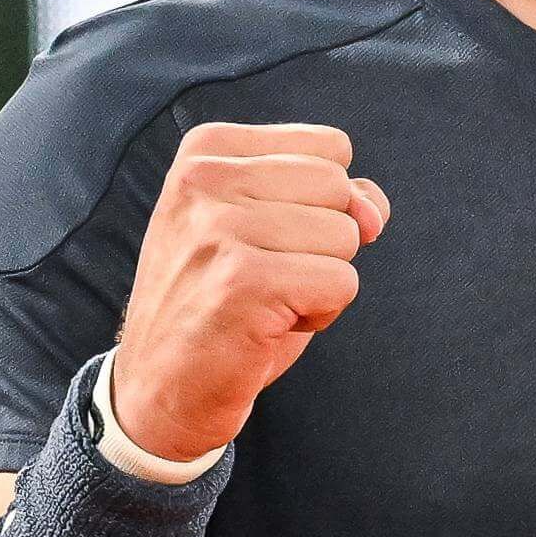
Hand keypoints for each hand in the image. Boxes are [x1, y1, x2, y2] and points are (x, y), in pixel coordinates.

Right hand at [107, 121, 390, 465]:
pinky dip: (321, 314)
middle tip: (264, 277)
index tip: (264, 240)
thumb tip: (373, 211)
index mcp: (207, 150)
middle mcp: (205, 177)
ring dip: (321, 281)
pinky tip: (269, 326)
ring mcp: (220, 226)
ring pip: (346, 237)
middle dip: (323, 243)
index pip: (330, 147)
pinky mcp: (243, 279)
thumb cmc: (223, 305)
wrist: (162, 389)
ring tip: (263, 302)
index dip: (320, 204)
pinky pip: (342, 283)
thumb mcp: (272, 229)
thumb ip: (333, 196)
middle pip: (339, 188)